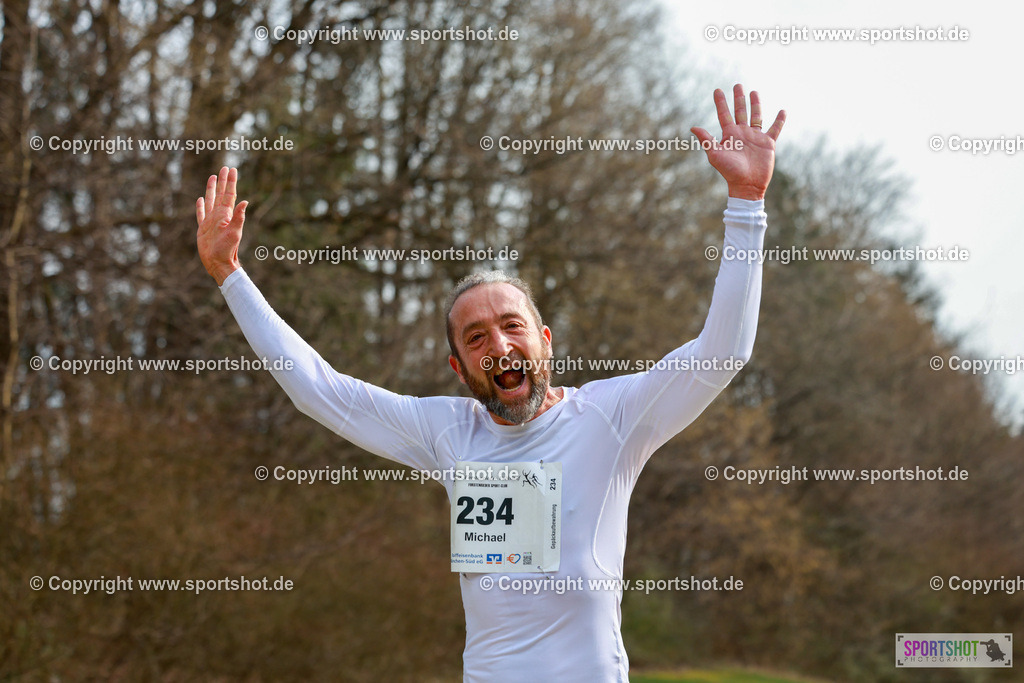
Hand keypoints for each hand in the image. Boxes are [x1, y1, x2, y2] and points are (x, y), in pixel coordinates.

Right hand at [196, 166, 247, 285]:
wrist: (218, 263)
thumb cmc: (227, 249)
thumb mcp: (234, 233)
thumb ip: (239, 217)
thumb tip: (246, 202)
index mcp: (226, 215)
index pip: (229, 194)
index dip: (230, 182)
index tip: (232, 169)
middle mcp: (219, 216)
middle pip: (220, 194)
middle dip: (222, 181)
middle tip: (224, 168)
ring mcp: (211, 221)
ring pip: (211, 200)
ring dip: (211, 189)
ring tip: (213, 177)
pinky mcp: (203, 229)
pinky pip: (201, 214)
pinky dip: (200, 206)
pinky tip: (200, 199)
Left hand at [691, 84, 785, 200]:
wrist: (746, 185)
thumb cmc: (728, 171)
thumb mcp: (715, 154)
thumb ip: (706, 140)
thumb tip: (693, 127)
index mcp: (730, 134)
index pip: (724, 114)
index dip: (720, 102)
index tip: (717, 90)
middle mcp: (742, 133)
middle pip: (740, 111)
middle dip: (739, 98)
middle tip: (738, 85)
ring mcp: (756, 137)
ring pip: (756, 116)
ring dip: (756, 104)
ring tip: (754, 92)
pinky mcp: (768, 143)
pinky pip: (775, 129)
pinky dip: (779, 120)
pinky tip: (783, 110)